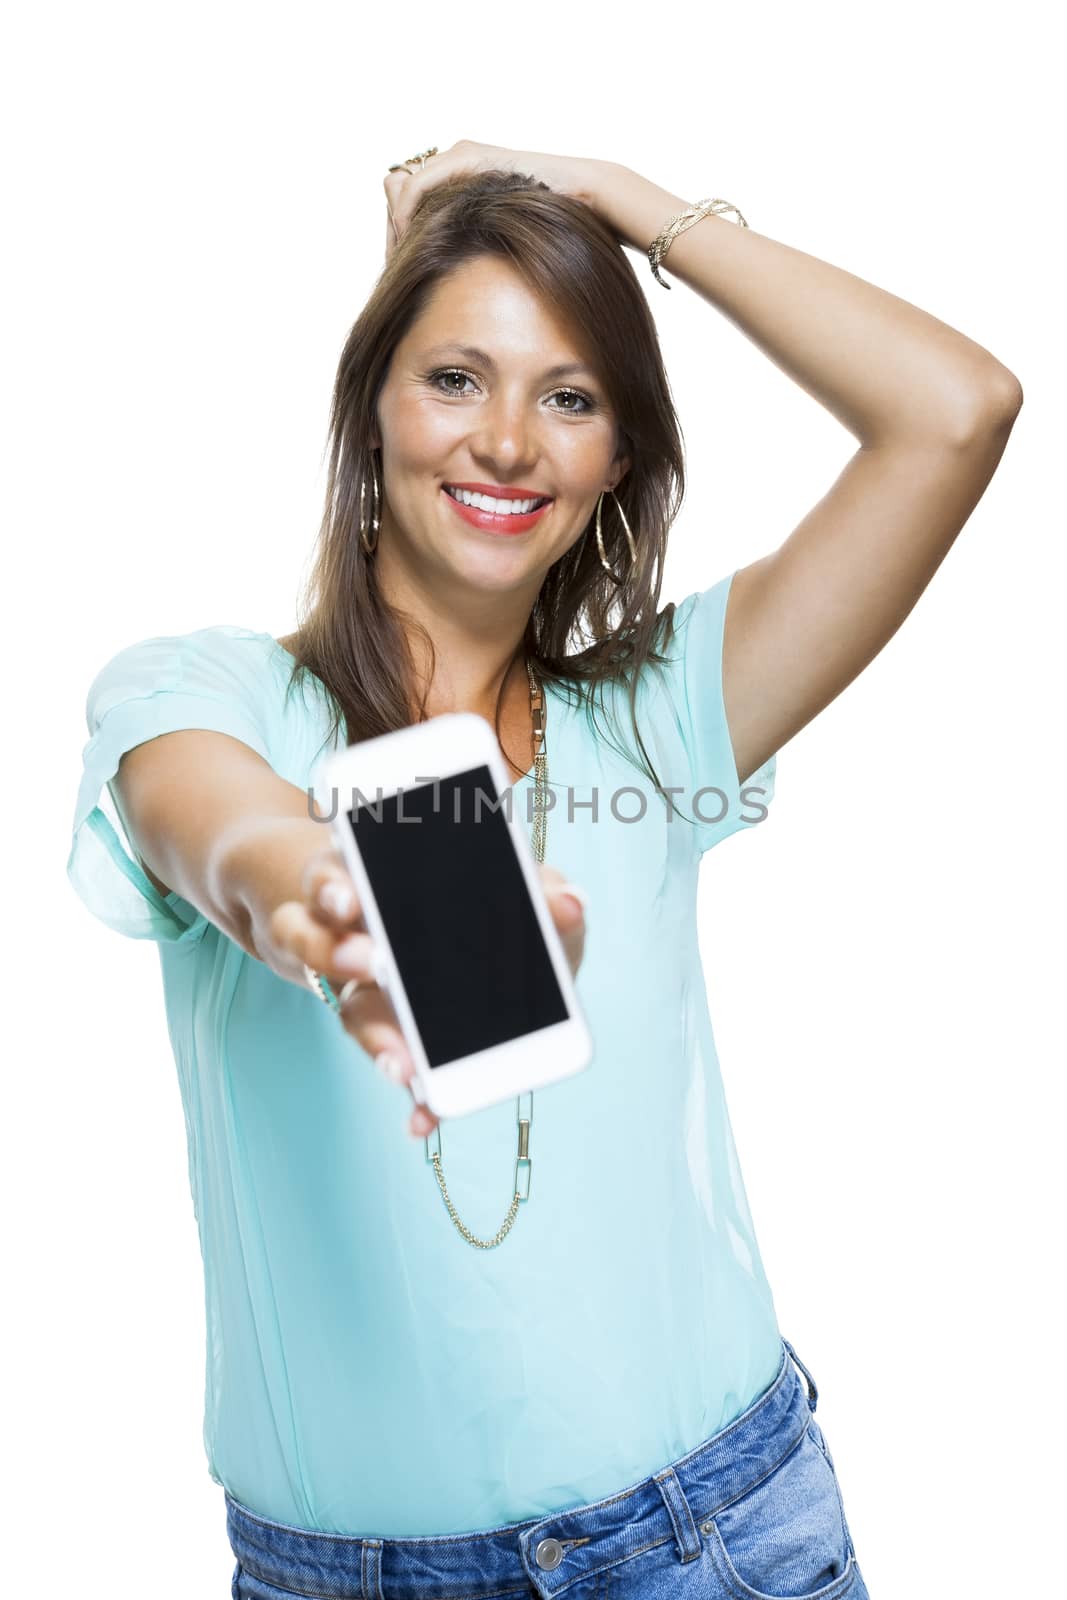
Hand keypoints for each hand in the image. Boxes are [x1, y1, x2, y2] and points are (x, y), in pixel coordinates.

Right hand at [270, 846, 588, 1138]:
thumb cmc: (494, 910)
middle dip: (338, 953)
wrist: (491, 958)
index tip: (349, 901)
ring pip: (347, 1010)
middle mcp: (353, 937)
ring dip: (374, 1037)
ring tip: (405, 1065)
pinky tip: (427, 1118)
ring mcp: (365, 994)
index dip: (333, 887)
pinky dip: (414, 1097)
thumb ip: (542, 890)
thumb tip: (570, 904)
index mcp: (375, 882)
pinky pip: (395, 1067)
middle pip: (314, 938)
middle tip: (373, 964)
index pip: (335, 875)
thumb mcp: (520, 891)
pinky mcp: (393, 1043)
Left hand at [383, 139, 604, 263]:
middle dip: (393, 230)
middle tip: (396, 265)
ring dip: (396, 223)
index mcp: (458, 181)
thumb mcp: (497, 240)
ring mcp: (460, 156)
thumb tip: (441, 277)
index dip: (397, 234)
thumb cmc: (551, 226)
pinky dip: (407, 212)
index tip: (398, 268)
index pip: (408, 201)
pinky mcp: (467, 157)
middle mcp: (454, 162)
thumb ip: (468, 245)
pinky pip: (417, 185)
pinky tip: (412, 240)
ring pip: (401, 187)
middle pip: (398, 193)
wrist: (584, 198)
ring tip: (403, 257)